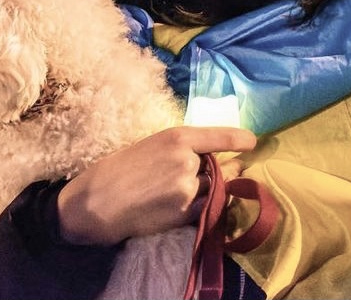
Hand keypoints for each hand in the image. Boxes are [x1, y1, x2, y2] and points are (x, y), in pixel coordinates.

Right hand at [57, 126, 255, 245]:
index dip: (239, 139)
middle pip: (221, 166)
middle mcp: (187, 161)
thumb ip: (179, 149)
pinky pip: (208, 208)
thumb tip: (206, 156)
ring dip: (215, 188)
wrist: (98, 202)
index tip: (253, 141)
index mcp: (176, 137)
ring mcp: (189, 189)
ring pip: (216, 188)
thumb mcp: (150, 145)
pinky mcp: (186, 213)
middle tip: (230, 169)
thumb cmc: (117, 168)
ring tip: (196, 189)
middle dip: (227, 168)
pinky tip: (196, 204)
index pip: (219, 136)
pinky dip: (208, 205)